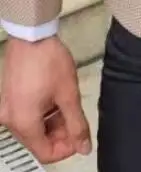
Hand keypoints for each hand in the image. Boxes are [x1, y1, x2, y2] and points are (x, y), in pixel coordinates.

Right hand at [0, 37, 90, 163]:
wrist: (32, 35)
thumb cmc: (50, 62)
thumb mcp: (68, 94)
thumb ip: (77, 124)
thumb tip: (85, 148)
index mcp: (23, 123)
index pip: (45, 153)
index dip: (67, 149)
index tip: (80, 136)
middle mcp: (11, 120)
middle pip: (38, 141)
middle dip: (60, 135)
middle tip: (78, 120)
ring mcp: (8, 109)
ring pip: (33, 128)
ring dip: (53, 124)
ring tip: (69, 106)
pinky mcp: (9, 98)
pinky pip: (26, 115)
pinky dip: (43, 114)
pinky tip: (56, 100)